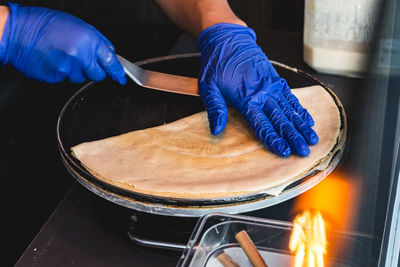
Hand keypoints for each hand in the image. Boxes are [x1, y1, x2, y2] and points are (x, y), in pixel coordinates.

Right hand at [0, 3, 125, 83]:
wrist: (17, 32)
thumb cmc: (45, 24)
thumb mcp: (78, 25)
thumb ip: (97, 41)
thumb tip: (109, 53)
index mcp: (89, 41)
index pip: (111, 62)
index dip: (117, 72)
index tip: (121, 78)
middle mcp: (81, 56)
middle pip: (98, 75)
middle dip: (94, 69)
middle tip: (82, 58)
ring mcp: (68, 69)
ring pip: (81, 77)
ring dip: (77, 70)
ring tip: (63, 55)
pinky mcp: (56, 77)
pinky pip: (66, 79)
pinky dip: (63, 72)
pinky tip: (55, 60)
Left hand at [197, 23, 317, 156]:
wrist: (228, 39)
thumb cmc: (216, 64)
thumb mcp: (208, 86)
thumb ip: (215, 108)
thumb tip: (216, 130)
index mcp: (246, 98)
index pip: (262, 124)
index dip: (274, 139)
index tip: (285, 151)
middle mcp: (262, 93)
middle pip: (280, 119)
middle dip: (293, 137)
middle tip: (305, 151)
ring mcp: (271, 86)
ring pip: (289, 109)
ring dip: (301, 125)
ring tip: (312, 138)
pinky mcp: (275, 79)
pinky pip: (290, 97)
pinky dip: (300, 109)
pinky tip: (307, 120)